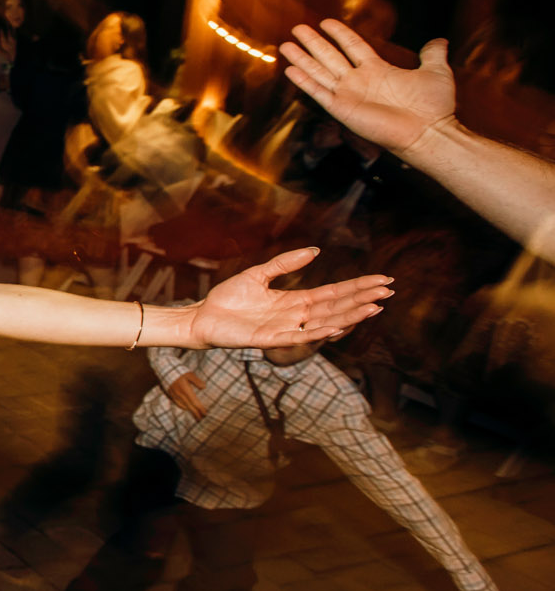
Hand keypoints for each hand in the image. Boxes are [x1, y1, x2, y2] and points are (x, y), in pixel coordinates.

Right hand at [165, 372, 207, 417]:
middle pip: (190, 407)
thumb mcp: (189, 374)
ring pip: (183, 406)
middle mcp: (180, 394)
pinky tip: (186, 408)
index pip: (195, 402)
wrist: (164, 369)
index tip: (205, 414)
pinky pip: (177, 403)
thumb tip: (204, 387)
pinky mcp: (170, 394)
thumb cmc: (179, 370)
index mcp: (185, 390)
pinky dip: (183, 407)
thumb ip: (197, 381)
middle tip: (202, 420)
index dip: (200, 409)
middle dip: (196, 414)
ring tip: (195, 416)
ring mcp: (174, 395)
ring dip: (190, 412)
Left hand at [186, 247, 393, 348]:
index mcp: (295, 301)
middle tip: (388, 292)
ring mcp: (287, 329)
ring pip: (325, 323)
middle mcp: (296, 316)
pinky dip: (319, 332)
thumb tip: (315, 250)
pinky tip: (337, 326)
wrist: (203, 316)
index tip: (382, 280)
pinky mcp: (272, 340)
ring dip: (350, 317)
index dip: (357, 287)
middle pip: (336, 307)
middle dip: (362, 300)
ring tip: (373, 308)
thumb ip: (286, 264)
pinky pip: (300, 337)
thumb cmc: (228, 298)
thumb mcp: (259, 274)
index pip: (334, 294)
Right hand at [280, 19, 455, 158]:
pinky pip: (318, 92)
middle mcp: (359, 81)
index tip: (326, 22)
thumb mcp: (436, 72)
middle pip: (330, 57)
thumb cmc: (433, 106)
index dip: (340, 34)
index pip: (353, 46)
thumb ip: (433, 55)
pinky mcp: (342, 109)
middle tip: (298, 28)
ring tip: (285, 45)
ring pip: (319, 72)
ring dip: (302, 59)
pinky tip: (290, 70)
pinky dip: (303, 81)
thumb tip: (439, 41)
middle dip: (313, 43)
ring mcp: (348, 95)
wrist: (428, 131)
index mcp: (378, 70)